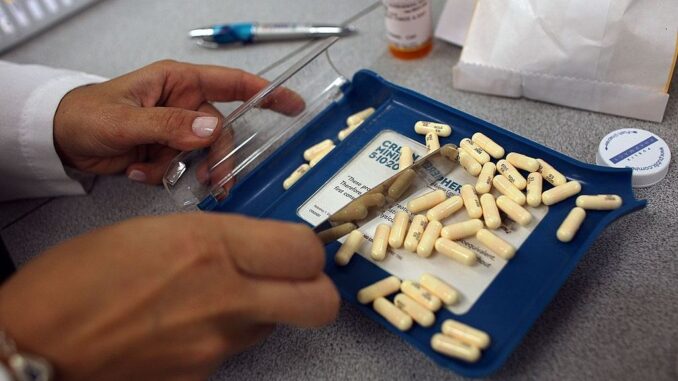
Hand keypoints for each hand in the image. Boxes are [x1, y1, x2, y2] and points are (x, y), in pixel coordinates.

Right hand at [0, 213, 337, 380]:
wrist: (37, 346)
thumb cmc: (76, 281)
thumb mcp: (155, 231)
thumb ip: (216, 236)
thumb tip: (252, 246)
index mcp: (211, 247)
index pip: (304, 249)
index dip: (307, 247)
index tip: (296, 245)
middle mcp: (224, 298)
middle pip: (319, 302)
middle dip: (315, 288)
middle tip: (293, 276)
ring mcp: (216, 345)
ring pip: (276, 326)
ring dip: (263, 309)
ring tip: (219, 295)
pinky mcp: (201, 376)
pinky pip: (234, 350)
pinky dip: (224, 334)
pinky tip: (187, 322)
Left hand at [53, 60, 303, 183]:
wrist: (60, 140)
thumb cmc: (85, 114)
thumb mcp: (125, 119)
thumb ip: (168, 125)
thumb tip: (211, 131)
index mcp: (179, 82)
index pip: (233, 83)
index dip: (266, 92)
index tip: (292, 105)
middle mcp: (183, 104)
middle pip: (221, 133)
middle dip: (217, 158)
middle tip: (215, 182)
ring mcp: (176, 129)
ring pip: (203, 155)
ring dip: (186, 170)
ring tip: (163, 176)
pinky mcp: (166, 152)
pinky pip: (182, 168)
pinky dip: (163, 176)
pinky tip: (136, 171)